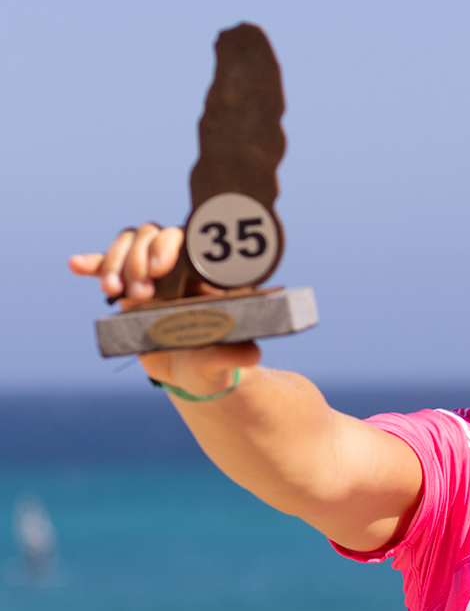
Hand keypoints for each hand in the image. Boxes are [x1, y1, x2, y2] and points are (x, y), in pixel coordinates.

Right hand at [69, 222, 255, 394]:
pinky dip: (95, 264)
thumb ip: (237, 355)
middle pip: (154, 235)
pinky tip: (77, 265)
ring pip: (131, 244)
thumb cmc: (218, 362)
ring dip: (117, 262)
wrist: (194, 374)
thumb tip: (252, 353)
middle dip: (141, 258)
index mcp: (209, 274)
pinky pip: (109, 267)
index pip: (190, 240)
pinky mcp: (130, 287)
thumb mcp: (228, 361)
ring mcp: (153, 274)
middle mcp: (181, 266)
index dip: (170, 247)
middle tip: (140, 294)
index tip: (160, 270)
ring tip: (114, 292)